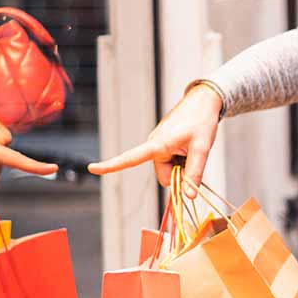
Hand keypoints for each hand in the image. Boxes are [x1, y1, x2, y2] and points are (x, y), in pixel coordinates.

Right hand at [88, 84, 221, 194]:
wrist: (204, 101)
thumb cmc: (201, 120)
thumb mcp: (202, 148)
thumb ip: (195, 173)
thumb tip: (188, 197)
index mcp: (157, 144)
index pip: (130, 158)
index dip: (111, 165)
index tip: (92, 169)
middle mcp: (154, 145)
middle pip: (164, 176)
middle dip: (179, 174)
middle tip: (194, 156)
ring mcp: (159, 146)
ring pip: (169, 170)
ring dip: (182, 166)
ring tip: (193, 147)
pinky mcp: (165, 145)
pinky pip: (172, 162)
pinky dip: (182, 160)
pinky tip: (190, 146)